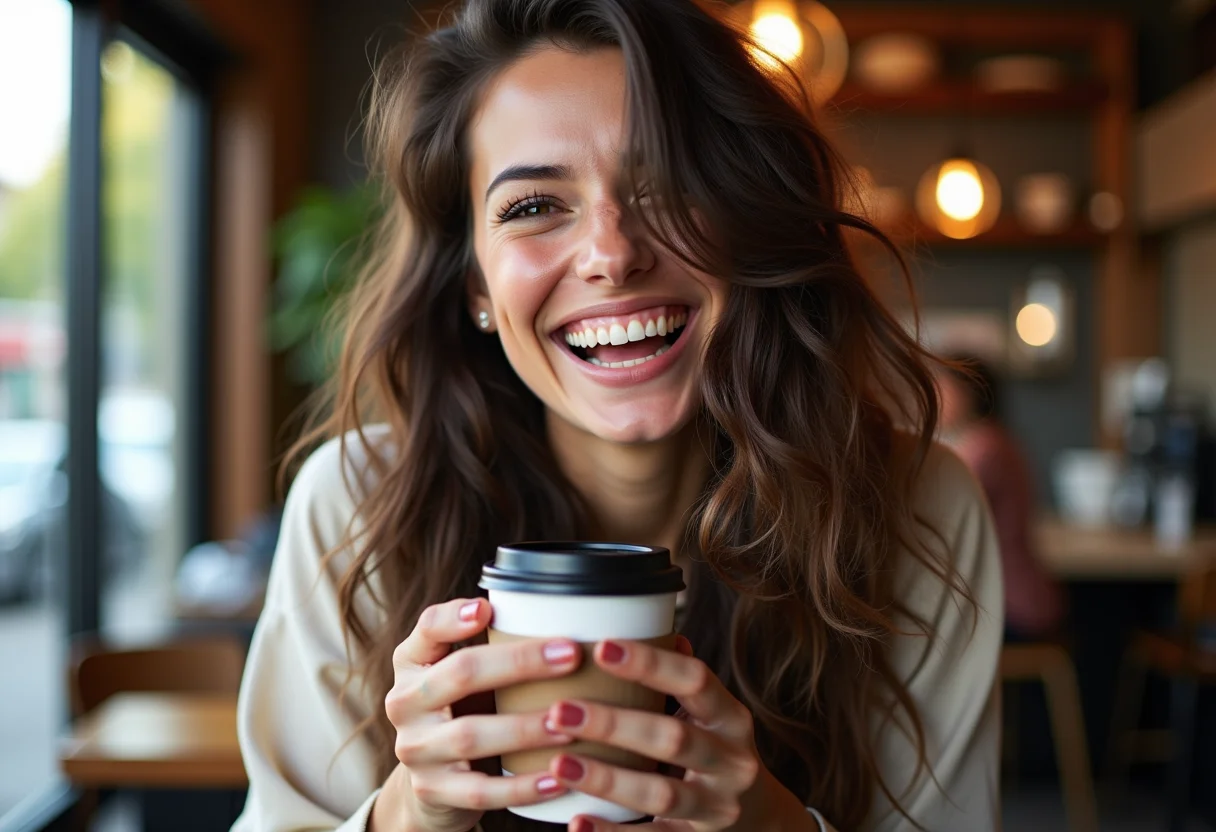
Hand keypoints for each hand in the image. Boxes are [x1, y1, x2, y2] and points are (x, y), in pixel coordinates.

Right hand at [380, 597, 580, 831]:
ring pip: (469, 736)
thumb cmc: (462, 710)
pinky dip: (522, 787)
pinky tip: (558, 780)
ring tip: (568, 720)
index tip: (489, 609)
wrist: (435, 783)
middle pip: (459, 675)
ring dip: (525, 728)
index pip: (428, 629)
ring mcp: (415, 749)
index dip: (455, 618)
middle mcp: (405, 703)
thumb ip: (490, 640)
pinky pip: (480, 792)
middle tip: (570, 655)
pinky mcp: (432, 791)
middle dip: (518, 663)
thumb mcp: (461, 672)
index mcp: (413, 662)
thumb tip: (556, 607)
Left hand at [540, 636, 809, 831]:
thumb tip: (651, 624)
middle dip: (613, 723)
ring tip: (558, 764)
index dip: (651, 663)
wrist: (763, 821)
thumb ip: (681, 681)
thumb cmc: (720, 753)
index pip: (696, 681)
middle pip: (673, 738)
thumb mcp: (715, 715)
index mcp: (730, 718)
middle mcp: (731, 761)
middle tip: (559, 710)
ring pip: (660, 793)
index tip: (602, 647)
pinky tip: (575, 821)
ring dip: (606, 779)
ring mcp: (717, 806)